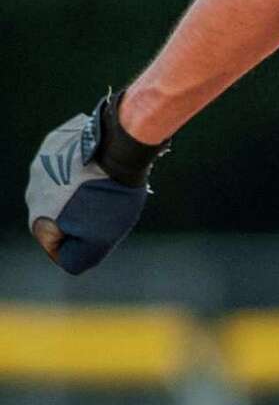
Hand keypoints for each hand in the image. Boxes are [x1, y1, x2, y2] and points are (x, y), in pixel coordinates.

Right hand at [26, 95, 164, 274]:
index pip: (58, 247)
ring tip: (104, 187)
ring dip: (79, 192)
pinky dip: (79, 169)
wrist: (119, 148)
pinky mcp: (53, 143)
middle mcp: (32, 192)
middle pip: (58, 216)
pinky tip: (99, 167)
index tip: (103, 230)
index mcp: (39, 219)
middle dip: (80, 217)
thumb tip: (68, 260)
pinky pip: (65, 163)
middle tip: (106, 208)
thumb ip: (79, 258)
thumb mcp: (101, 240)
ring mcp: (40, 165)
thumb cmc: (112, 197)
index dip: (84, 244)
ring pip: (61, 188)